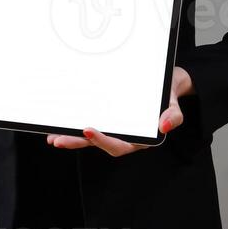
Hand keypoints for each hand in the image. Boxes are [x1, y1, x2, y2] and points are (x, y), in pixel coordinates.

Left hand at [47, 66, 193, 155]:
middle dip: (78, 143)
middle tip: (59, 139)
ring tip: (54, 138)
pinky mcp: (108, 121)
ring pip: (91, 138)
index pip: (120, 145)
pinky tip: (60, 127)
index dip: (102, 141)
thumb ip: (172, 116)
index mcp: (140, 138)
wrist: (166, 83)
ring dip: (72, 139)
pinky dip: (74, 128)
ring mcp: (115, 129)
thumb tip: (163, 126)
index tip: (87, 131)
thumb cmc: (167, 94)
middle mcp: (125, 137)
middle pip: (99, 144)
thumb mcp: (173, 103)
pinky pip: (90, 127)